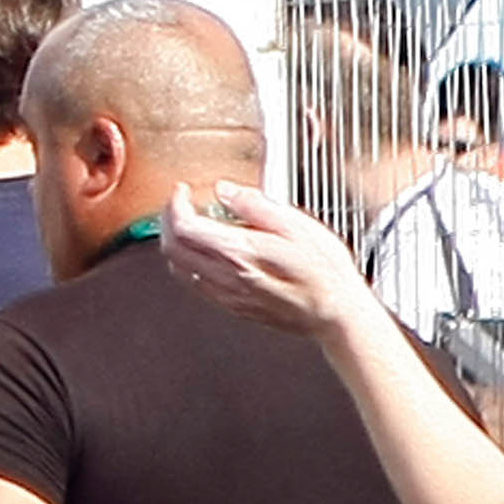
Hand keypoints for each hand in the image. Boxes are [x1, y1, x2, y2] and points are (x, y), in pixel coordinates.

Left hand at [160, 180, 381, 339]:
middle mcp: (225, 275)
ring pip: (179, 267)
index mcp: (239, 251)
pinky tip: (203, 253)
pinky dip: (187, 263)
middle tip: (180, 204)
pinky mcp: (231, 306)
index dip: (175, 205)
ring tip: (190, 224)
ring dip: (175, 243)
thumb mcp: (298, 224)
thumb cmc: (325, 271)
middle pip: (173, 248)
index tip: (181, 191)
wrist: (335, 313)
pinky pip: (194, 284)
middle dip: (168, 221)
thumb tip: (226, 190)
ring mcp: (226, 294)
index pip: (184, 227)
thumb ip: (256, 205)